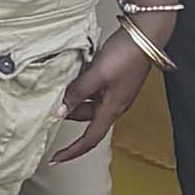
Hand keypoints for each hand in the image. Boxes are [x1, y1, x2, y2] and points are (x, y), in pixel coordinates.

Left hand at [48, 36, 155, 163]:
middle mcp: (114, 104)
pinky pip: (93, 91)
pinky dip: (81, 87)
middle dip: (67, 114)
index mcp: (112, 109)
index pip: (90, 139)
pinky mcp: (115, 80)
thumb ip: (77, 93)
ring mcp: (115, 92)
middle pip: (86, 119)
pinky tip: (72, 75)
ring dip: (73, 98)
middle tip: (48, 103)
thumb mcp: (96, 75)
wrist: (145, 36)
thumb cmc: (125, 55)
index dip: (73, 151)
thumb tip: (60, 112)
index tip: (56, 159)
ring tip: (59, 86)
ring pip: (88, 103)